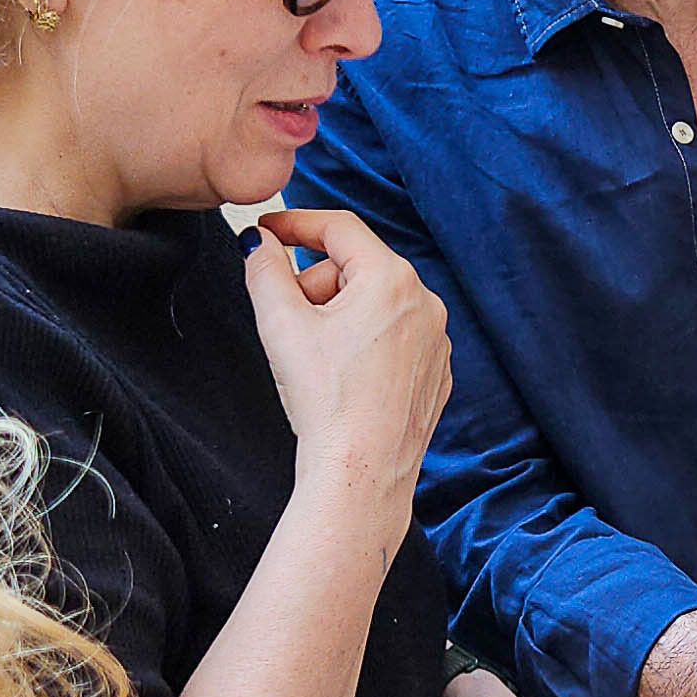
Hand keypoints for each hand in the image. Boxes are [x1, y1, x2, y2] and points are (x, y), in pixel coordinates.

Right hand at [248, 208, 451, 503]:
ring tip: (319, 359)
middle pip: (356, 267)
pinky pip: (395, 336)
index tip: (268, 230)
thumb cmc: (326, 403)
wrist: (362, 473)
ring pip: (376, 303)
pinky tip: (346, 378)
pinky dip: (366, 343)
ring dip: (340, 315)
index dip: (296, 223)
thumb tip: (261, 243)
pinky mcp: (436, 370)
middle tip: (291, 322)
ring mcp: (436, 338)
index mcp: (391, 280)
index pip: (338, 228)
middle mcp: (425, 302)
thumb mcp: (281, 324)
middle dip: (316, 284)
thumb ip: (265, 269)